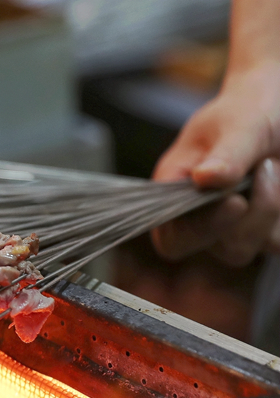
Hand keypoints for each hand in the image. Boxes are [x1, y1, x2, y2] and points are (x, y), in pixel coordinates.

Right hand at [151, 63, 279, 265]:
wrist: (278, 103)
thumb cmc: (249, 107)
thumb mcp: (240, 123)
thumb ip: (226, 153)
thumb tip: (204, 178)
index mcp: (175, 192)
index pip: (173, 239)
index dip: (199, 232)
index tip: (236, 202)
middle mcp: (202, 216)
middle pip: (225, 250)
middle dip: (254, 215)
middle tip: (266, 167)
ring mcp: (236, 226)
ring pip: (258, 247)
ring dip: (273, 209)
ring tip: (273, 166)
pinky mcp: (266, 228)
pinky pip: (278, 241)